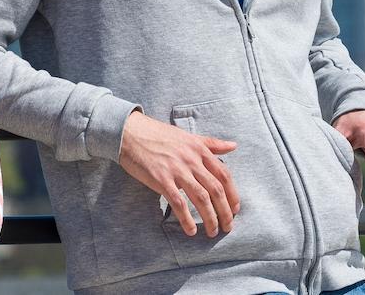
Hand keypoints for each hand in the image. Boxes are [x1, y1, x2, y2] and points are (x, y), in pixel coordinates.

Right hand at [119, 111, 238, 236]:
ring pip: (201, 198)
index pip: (224, 174)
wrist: (129, 132)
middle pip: (216, 190)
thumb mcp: (187, 136)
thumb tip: (233, 146)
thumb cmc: (158, 134)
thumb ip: (210, 143)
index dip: (232, 194)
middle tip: (227, 227)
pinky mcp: (161, 179)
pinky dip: (187, 220)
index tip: (235, 209)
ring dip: (210, 219)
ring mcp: (176, 169)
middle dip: (225, 212)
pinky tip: (190, 230)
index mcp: (199, 149)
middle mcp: (190, 159)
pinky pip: (179, 203)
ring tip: (212, 231)